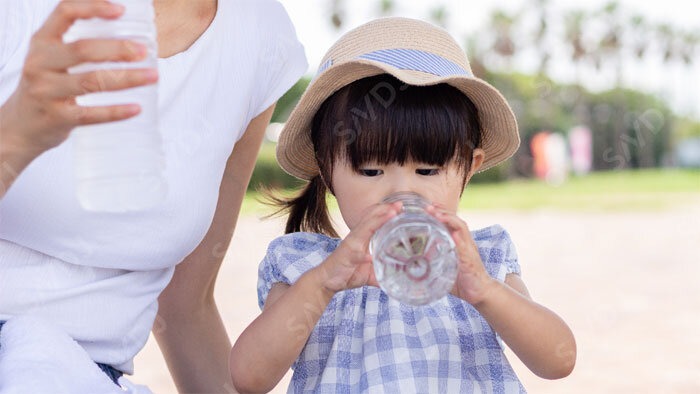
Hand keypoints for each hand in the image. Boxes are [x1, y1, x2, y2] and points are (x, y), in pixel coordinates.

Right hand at [0, 0, 157, 155]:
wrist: (20, 126)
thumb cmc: (46, 86)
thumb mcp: (50, 59)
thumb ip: (77, 46)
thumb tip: (127, 37)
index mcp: (42, 42)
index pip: (64, 13)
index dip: (93, 8)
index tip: (121, 11)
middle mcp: (40, 63)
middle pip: (83, 49)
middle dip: (118, 49)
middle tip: (144, 51)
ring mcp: (46, 91)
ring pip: (91, 81)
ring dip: (127, 78)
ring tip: (152, 76)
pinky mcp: (56, 118)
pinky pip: (91, 114)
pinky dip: (117, 111)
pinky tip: (136, 108)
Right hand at [315, 201, 402, 293]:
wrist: (327, 280)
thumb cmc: (348, 272)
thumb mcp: (369, 271)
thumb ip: (382, 272)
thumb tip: (399, 278)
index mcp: (362, 237)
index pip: (373, 218)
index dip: (385, 210)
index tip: (399, 205)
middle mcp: (356, 238)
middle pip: (370, 218)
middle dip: (385, 210)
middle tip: (399, 205)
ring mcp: (351, 246)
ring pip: (364, 230)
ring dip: (378, 222)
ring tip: (391, 215)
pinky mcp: (346, 258)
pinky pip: (356, 256)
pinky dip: (363, 256)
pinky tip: (370, 257)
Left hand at [425, 203, 496, 305]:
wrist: (480, 293)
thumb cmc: (462, 281)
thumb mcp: (443, 269)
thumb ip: (432, 265)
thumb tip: (413, 268)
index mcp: (458, 242)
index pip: (450, 221)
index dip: (440, 212)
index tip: (428, 206)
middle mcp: (465, 242)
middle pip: (455, 220)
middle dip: (442, 211)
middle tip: (428, 206)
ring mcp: (468, 248)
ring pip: (461, 227)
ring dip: (449, 219)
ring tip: (437, 214)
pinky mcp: (471, 258)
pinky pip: (465, 245)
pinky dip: (459, 238)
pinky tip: (452, 234)